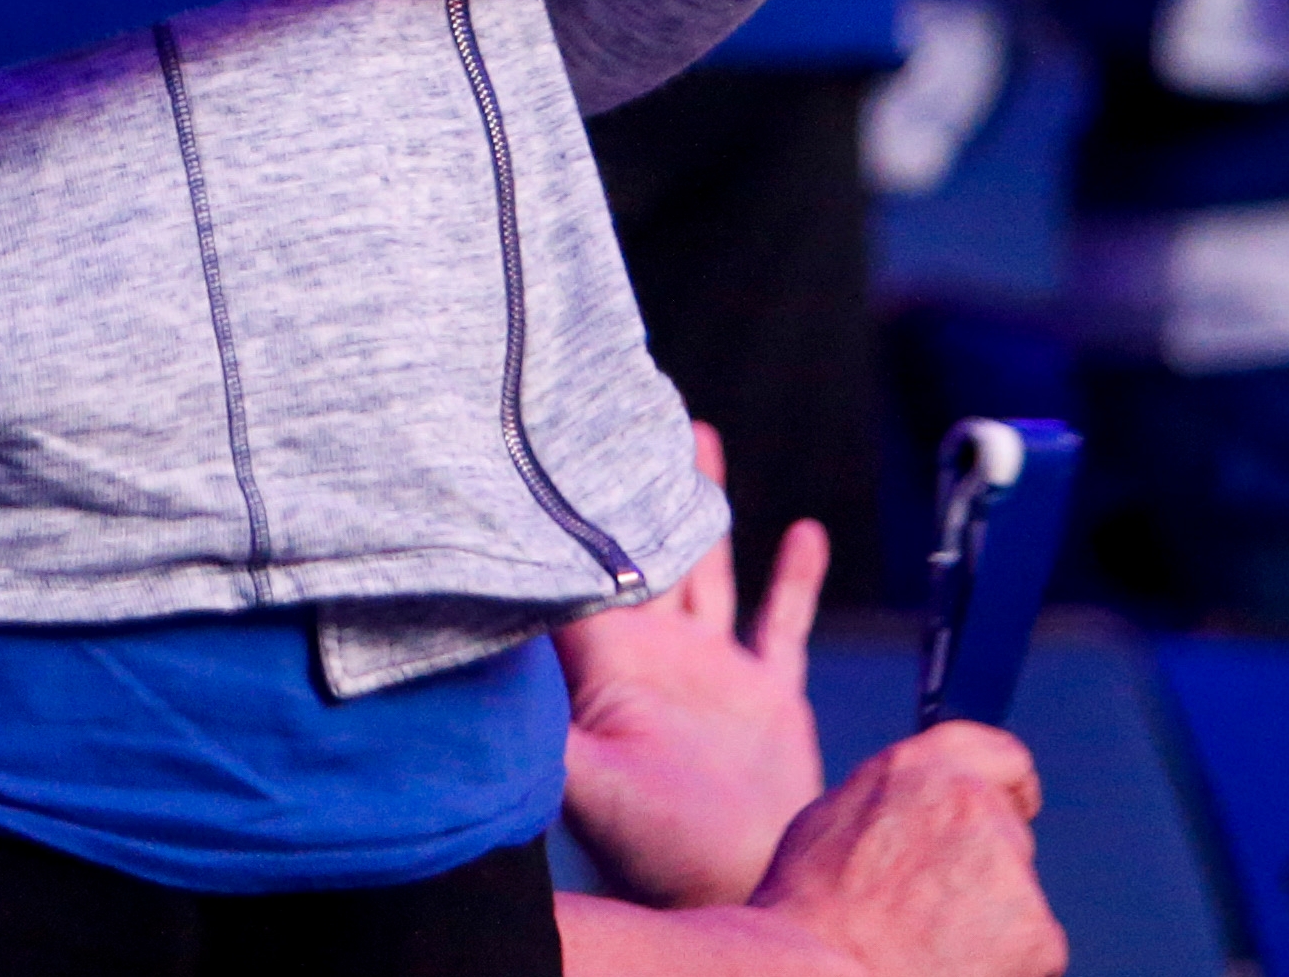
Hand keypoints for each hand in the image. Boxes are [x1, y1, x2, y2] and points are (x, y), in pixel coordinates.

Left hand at [560, 426, 835, 909]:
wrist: (724, 884)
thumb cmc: (649, 846)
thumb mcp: (588, 785)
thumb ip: (546, 734)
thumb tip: (485, 684)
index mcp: (609, 663)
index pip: (577, 570)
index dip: (565, 511)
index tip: (553, 438)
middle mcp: (657, 655)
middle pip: (641, 547)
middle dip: (631, 482)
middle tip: (615, 404)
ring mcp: (713, 671)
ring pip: (705, 567)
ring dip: (703, 504)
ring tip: (692, 433)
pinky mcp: (768, 693)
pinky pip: (783, 623)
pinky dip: (796, 578)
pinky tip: (804, 529)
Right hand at [754, 725, 1064, 976]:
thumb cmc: (812, 915)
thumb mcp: (829, 823)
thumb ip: (888, 797)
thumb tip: (911, 803)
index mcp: (917, 770)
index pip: (998, 753)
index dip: (1008, 784)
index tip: (1016, 804)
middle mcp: (971, 804)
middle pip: (1006, 829)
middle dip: (985, 863)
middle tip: (938, 906)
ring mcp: (1010, 869)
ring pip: (1016, 892)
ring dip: (990, 913)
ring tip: (931, 943)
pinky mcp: (1037, 931)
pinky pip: (1030, 947)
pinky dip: (1005, 960)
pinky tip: (951, 967)